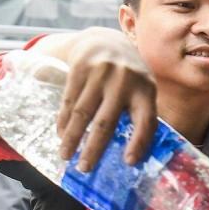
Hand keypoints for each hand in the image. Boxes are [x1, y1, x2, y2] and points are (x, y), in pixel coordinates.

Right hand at [55, 30, 157, 171]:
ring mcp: (101, 73)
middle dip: (94, 149)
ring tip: (66, 156)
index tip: (129, 163)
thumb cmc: (129, 77)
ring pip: (82, 114)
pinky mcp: (80, 68)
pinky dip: (63, 121)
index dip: (139, 143)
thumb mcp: (143, 90)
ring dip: (72, 138)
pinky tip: (61, 135)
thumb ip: (140, 115)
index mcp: (146, 90)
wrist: (106, 40)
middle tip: (84, 169)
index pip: (145, 121)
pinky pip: (69, 101)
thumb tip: (134, 158)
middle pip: (106, 122)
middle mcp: (125, 81)